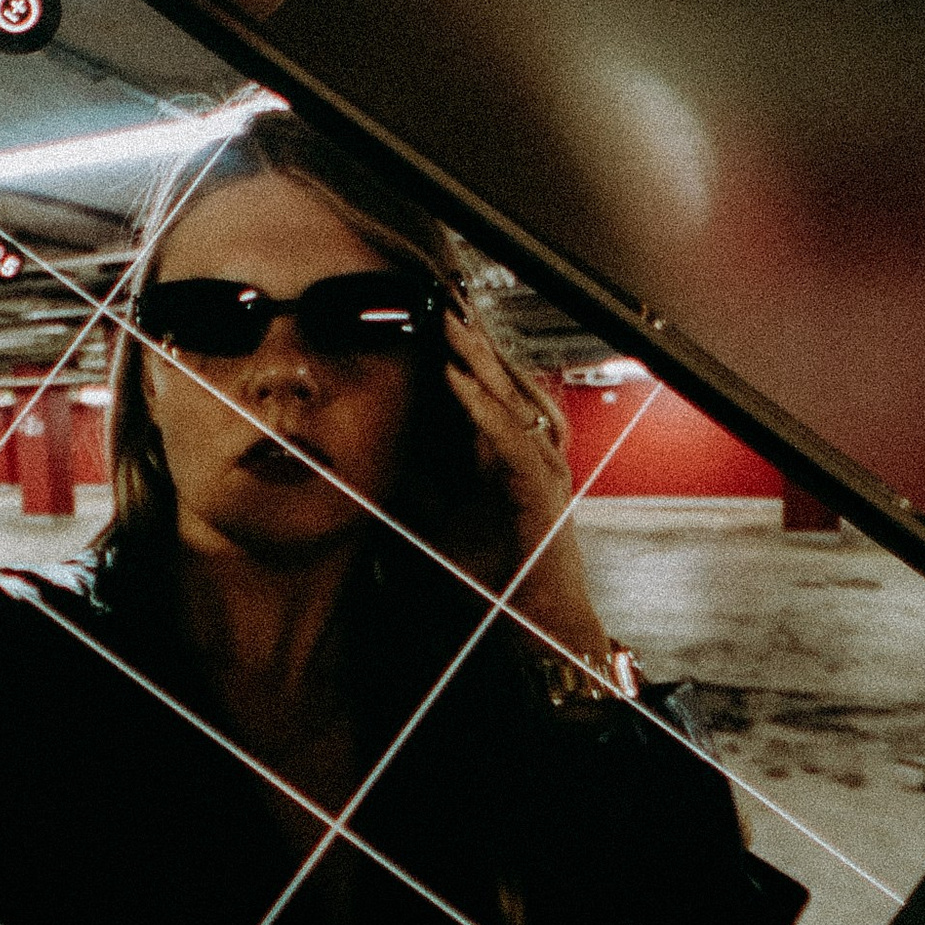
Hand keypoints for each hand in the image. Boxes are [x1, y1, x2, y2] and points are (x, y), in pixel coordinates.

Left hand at [442, 311, 612, 673]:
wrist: (536, 628)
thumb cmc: (494, 579)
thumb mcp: (437, 524)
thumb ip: (417, 486)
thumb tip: (379, 455)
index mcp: (511, 453)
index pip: (487, 389)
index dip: (463, 350)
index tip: (434, 312)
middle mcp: (533, 452)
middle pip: (504, 381)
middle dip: (472, 338)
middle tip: (443, 296)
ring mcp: (544, 468)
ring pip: (512, 399)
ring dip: (478, 360)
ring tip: (448, 323)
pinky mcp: (543, 491)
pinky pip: (513, 439)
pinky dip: (484, 409)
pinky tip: (459, 382)